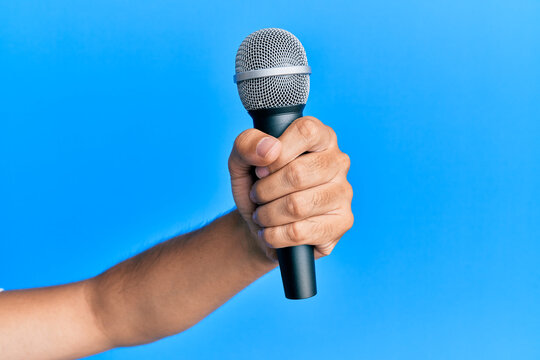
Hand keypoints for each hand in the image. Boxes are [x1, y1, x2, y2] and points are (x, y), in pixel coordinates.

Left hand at [228, 116, 352, 260]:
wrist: (261, 226)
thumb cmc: (256, 186)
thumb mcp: (241, 161)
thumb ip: (247, 144)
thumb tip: (270, 148)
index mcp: (319, 136)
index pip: (306, 131)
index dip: (277, 154)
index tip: (260, 170)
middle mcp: (338, 161)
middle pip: (297, 173)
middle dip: (265, 190)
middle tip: (256, 195)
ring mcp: (343, 193)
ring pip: (297, 206)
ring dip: (268, 214)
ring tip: (262, 215)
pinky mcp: (342, 223)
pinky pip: (300, 232)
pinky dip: (274, 235)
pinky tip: (271, 233)